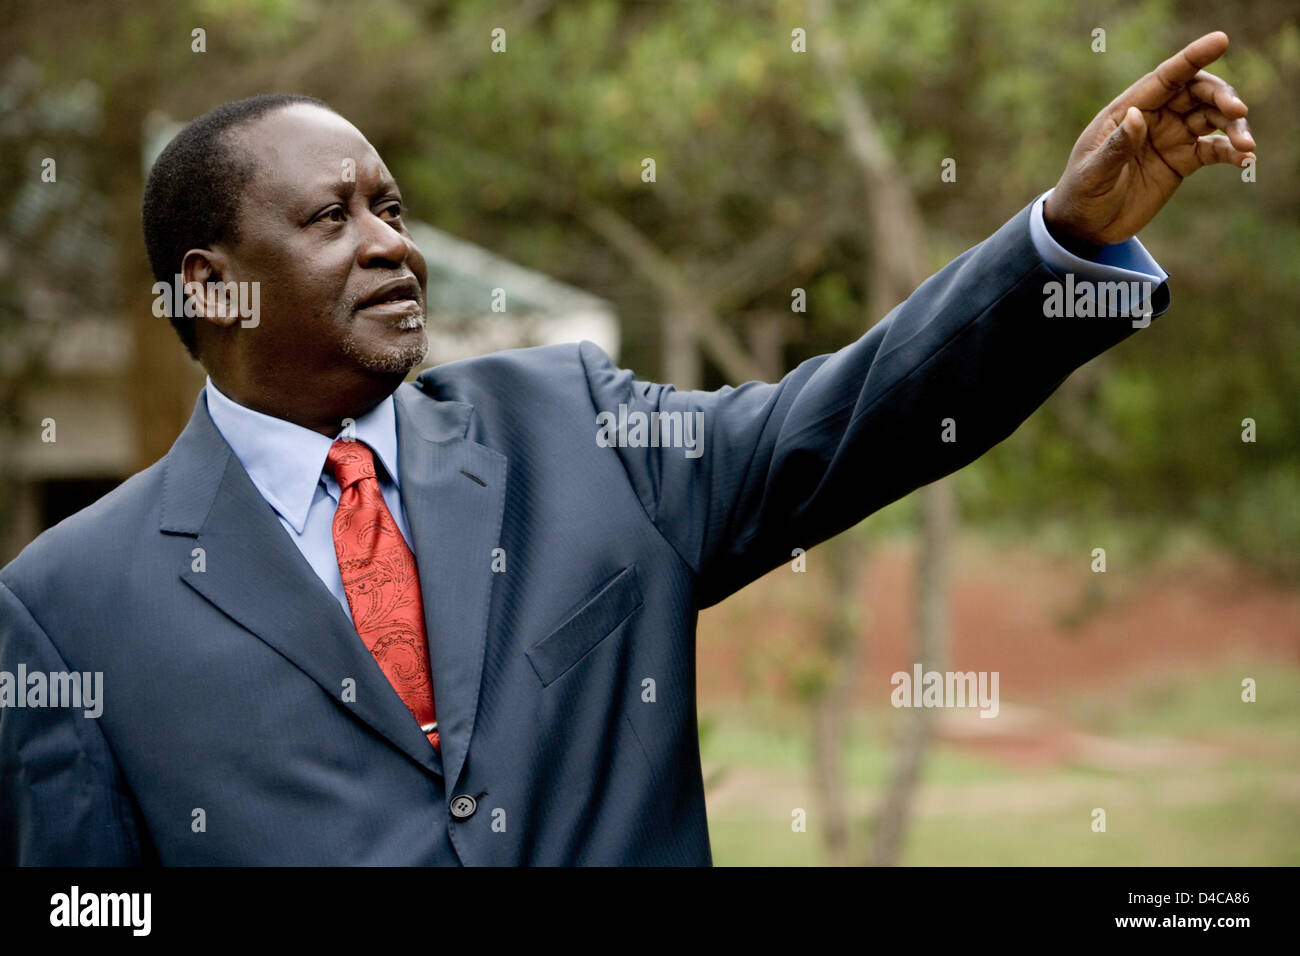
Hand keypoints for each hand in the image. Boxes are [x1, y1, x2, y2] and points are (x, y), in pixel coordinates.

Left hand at [1044, 31, 1255, 250]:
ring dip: (1233, 126)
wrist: (1088, 227)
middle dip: (1221, 96)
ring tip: (1246, 146)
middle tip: (1237, 112)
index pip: (1165, 78)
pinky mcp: (1183, 160)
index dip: (1192, 57)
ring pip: (1211, 118)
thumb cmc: (1082, 195)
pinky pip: (1214, 149)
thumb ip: (1116, 147)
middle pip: (1197, 92)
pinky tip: (1246, 160)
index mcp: (1127, 111)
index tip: (1221, 41)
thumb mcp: (1094, 173)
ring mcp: (1171, 137)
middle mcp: (1153, 118)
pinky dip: (1232, 152)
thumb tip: (1137, 114)